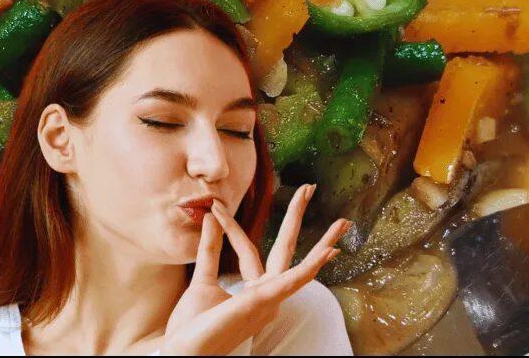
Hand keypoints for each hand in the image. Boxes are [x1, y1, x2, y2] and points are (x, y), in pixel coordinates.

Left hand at [162, 184, 350, 355]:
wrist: (186, 353)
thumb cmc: (194, 328)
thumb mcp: (202, 281)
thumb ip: (210, 249)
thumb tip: (211, 214)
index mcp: (250, 290)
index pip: (248, 248)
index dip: (233, 225)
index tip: (218, 206)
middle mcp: (265, 294)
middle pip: (286, 250)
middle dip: (297, 217)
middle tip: (309, 187)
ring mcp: (268, 299)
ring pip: (301, 265)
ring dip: (324, 242)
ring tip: (342, 222)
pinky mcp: (265, 301)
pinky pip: (295, 280)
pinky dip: (313, 265)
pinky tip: (329, 251)